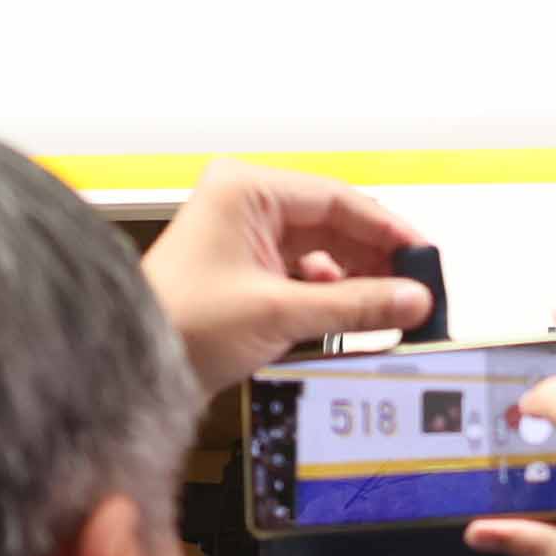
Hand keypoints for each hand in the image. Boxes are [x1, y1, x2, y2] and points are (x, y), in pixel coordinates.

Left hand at [138, 161, 435, 391]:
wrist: (132, 365)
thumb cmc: (180, 324)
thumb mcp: (282, 312)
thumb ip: (357, 305)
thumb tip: (412, 299)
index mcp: (245, 190)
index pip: (337, 198)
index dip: (388, 230)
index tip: (423, 257)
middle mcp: (245, 204)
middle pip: (333, 223)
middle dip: (376, 259)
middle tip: (414, 289)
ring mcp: (244, 237)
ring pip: (322, 250)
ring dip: (356, 281)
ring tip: (391, 308)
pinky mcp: (245, 271)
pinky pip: (304, 275)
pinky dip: (332, 295)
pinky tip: (356, 316)